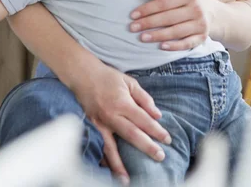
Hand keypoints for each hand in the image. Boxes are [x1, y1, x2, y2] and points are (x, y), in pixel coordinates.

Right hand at [73, 63, 170, 183]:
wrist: (83, 75)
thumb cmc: (108, 77)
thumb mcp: (130, 82)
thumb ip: (144, 99)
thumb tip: (157, 114)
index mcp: (122, 103)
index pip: (143, 120)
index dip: (156, 130)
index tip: (167, 139)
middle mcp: (111, 115)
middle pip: (132, 135)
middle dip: (147, 147)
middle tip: (160, 156)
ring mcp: (99, 123)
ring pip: (111, 147)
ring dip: (120, 164)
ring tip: (127, 180)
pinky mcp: (91, 127)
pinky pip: (98, 146)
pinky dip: (103, 159)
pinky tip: (108, 170)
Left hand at [130, 0, 211, 51]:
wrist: (209, 11)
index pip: (164, 3)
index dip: (148, 9)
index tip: (133, 15)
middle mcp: (197, 9)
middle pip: (168, 18)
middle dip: (148, 23)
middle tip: (133, 27)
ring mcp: (200, 24)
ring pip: (176, 31)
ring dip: (158, 35)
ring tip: (142, 37)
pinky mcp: (202, 37)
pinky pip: (187, 44)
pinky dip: (174, 46)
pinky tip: (161, 46)